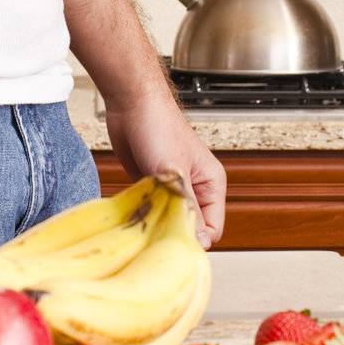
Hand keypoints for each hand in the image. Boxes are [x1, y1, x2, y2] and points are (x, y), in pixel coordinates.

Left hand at [103, 90, 226, 248]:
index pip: (212, 229)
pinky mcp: (151, 183)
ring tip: (144, 216)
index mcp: (211, 183)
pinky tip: (134, 210)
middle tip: (155, 231)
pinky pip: (152, 209)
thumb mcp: (175, 171)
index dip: (196, 240)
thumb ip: (188, 207)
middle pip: (190, 226)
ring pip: (169, 219)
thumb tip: (199, 242)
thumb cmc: (159, 126)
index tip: (174, 242)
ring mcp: (172, 186)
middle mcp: (195, 187)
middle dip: (173, 232)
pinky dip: (144, 213)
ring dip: (156, 222)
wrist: (130, 102)